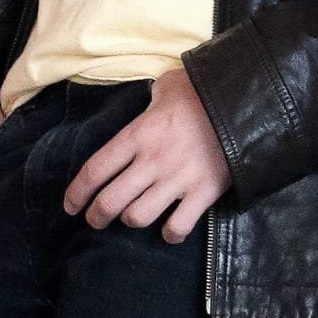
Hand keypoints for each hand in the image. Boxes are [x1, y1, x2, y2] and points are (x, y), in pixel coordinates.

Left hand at [63, 68, 230, 242]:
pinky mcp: (203, 193)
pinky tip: (169, 228)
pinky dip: (170, 233)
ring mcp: (177, 180)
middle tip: (97, 218)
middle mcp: (152, 161)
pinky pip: (177, 227)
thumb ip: (154, 97)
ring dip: (133, 220)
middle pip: (110, 202)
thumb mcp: (171, 83)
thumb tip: (153, 99)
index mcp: (139, 134)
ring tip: (134, 217)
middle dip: (97, 216)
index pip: (94, 170)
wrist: (247, 100)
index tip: (70, 206)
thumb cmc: (204, 89)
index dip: (76, 193)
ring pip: (138, 217)